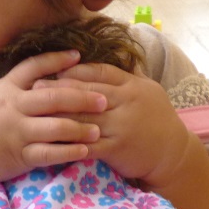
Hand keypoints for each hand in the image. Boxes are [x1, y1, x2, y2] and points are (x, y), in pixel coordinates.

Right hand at [0, 50, 106, 187]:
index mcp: (5, 89)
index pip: (35, 68)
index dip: (58, 60)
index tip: (79, 56)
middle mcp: (13, 107)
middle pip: (55, 96)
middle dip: (82, 96)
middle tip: (104, 98)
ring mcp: (16, 132)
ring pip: (56, 126)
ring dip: (81, 127)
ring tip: (100, 128)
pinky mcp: (17, 155)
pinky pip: (49, 153)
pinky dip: (68, 152)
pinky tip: (85, 152)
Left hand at [38, 62, 192, 187]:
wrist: (173, 153)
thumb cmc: (158, 119)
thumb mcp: (148, 89)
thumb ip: (126, 75)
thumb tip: (107, 55)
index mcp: (132, 85)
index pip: (99, 72)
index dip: (74, 70)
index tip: (53, 68)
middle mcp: (126, 102)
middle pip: (87, 92)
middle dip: (59, 89)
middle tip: (34, 87)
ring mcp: (121, 126)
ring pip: (84, 117)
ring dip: (58, 115)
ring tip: (36, 113)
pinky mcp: (117, 148)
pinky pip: (88, 144)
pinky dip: (69, 143)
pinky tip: (51, 141)